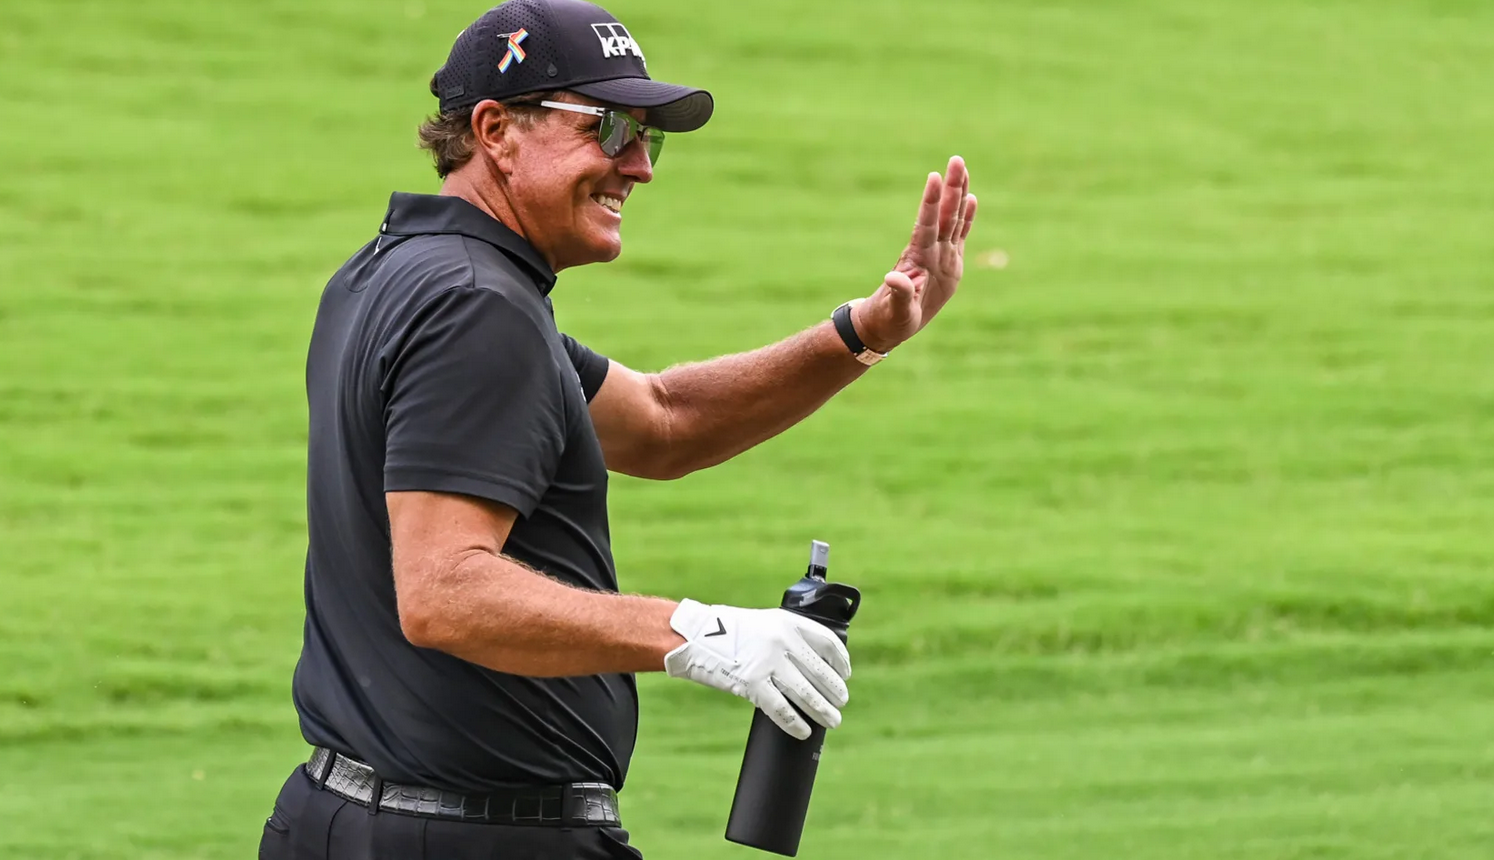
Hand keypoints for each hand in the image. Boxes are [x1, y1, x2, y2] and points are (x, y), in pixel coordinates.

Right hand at [664, 598, 851, 739]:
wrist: (693, 637)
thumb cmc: (726, 631)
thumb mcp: (764, 623)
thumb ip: (787, 638)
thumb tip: (812, 666)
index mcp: (787, 623)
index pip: (827, 643)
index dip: (840, 661)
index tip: (845, 673)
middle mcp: (782, 641)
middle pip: (820, 672)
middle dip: (835, 691)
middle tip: (841, 702)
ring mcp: (768, 663)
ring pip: (806, 693)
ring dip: (823, 710)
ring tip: (833, 720)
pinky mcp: (752, 684)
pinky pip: (782, 709)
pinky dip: (795, 723)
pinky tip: (804, 731)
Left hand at [852, 156, 977, 352]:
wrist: (892, 323)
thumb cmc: (891, 318)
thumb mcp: (896, 310)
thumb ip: (899, 293)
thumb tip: (894, 278)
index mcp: (918, 259)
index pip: (926, 224)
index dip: (931, 202)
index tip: (934, 178)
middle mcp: (931, 251)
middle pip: (944, 214)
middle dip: (951, 187)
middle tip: (956, 159)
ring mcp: (941, 255)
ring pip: (953, 219)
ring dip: (958, 194)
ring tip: (962, 168)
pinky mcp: (951, 263)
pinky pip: (960, 235)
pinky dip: (967, 218)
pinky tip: (972, 198)